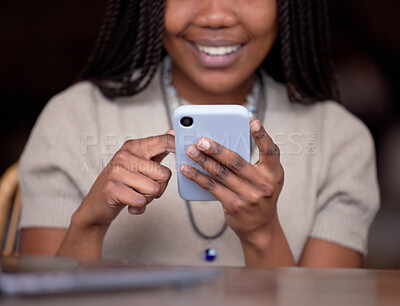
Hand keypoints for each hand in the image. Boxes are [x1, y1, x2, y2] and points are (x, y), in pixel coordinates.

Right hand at [74, 133, 174, 227]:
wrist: (97, 204)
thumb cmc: (122, 182)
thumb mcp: (139, 162)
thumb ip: (157, 149)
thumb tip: (173, 132)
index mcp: (133, 146)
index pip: (163, 141)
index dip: (178, 145)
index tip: (188, 148)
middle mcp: (124, 156)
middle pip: (164, 174)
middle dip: (160, 187)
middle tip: (144, 188)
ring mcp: (117, 171)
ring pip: (154, 189)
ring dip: (148, 198)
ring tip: (135, 194)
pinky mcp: (112, 189)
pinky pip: (141, 201)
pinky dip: (139, 207)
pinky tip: (130, 204)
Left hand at [180, 119, 283, 248]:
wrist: (260, 227)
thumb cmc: (259, 194)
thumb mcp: (265, 178)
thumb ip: (251, 162)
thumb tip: (222, 142)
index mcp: (274, 172)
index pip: (271, 151)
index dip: (262, 136)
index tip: (252, 122)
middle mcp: (264, 184)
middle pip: (236, 162)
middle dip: (217, 149)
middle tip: (201, 140)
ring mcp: (249, 196)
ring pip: (221, 174)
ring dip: (203, 161)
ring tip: (190, 150)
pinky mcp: (234, 206)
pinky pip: (212, 187)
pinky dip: (198, 177)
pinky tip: (187, 169)